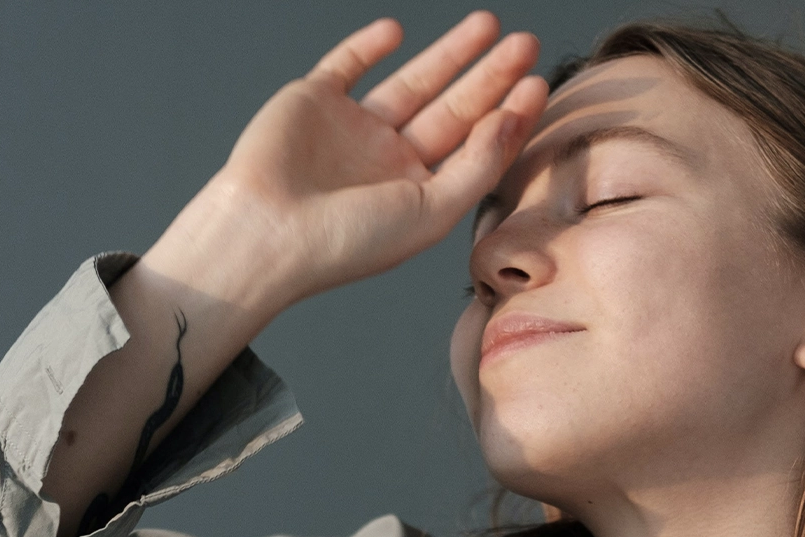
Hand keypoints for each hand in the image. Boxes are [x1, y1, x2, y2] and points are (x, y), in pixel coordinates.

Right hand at [146, 11, 546, 314]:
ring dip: (449, 54)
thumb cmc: (346, 242)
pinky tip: (396, 31)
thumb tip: (511, 118)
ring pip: (412, 81)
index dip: (509, 116)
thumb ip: (476, 166)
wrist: (266, 233)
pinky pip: (348, 65)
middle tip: (526, 43)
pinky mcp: (313, 102)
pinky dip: (370, 46)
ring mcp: (351, 130)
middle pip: (453, 109)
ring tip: (488, 25)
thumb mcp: (430, 213)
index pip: (475, 148)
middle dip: (491, 76)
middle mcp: (388, 162)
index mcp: (418, 195)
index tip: (537, 84)